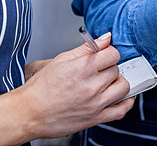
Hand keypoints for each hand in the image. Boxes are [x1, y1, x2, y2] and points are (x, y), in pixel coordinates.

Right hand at [18, 33, 133, 138]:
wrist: (30, 112)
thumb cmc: (41, 87)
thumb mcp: (62, 59)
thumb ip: (87, 48)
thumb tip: (105, 38)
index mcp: (83, 68)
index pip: (113, 54)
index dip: (109, 52)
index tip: (105, 56)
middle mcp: (91, 86)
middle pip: (117, 70)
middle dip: (110, 67)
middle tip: (101, 70)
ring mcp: (95, 104)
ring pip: (123, 88)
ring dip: (119, 82)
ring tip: (109, 82)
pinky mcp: (95, 118)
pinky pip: (120, 111)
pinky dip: (126, 103)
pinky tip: (122, 97)